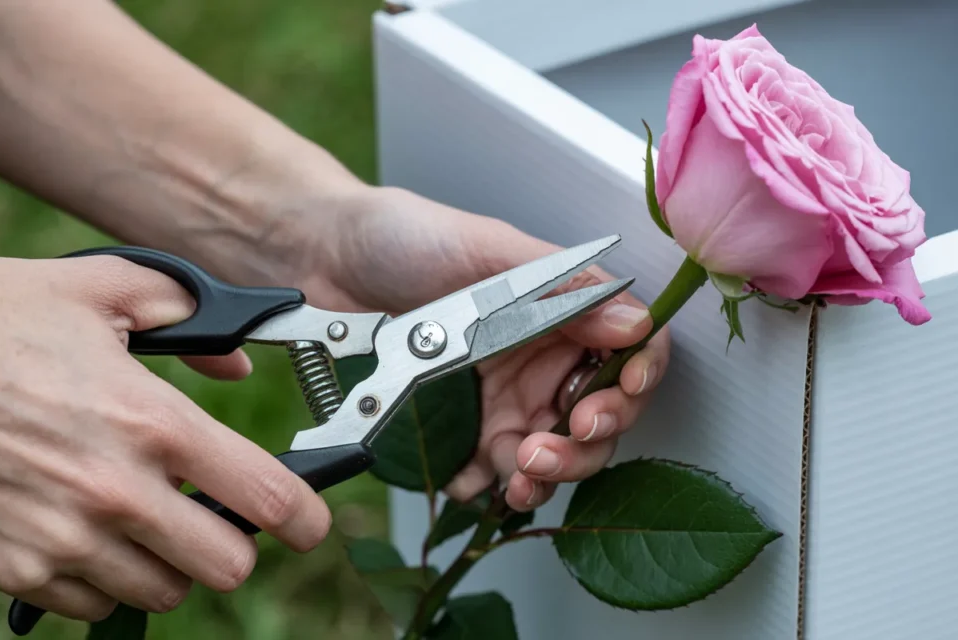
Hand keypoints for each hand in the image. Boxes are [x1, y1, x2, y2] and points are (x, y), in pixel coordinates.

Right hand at [0, 256, 330, 621]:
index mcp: (150, 421)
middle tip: (214, 513)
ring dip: (170, 562)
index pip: (267, 496)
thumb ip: (186, 312)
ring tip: (145, 518)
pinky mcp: (17, 571)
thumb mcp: (96, 289)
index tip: (309, 521)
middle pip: (227, 565)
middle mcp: (116, 491)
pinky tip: (90, 533)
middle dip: (233, 542)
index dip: (306, 516)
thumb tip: (233, 362)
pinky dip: (107, 579)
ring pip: (165, 592)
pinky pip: (95, 605)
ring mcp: (64, 540)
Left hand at [299, 187, 670, 510]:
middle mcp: (540, 358)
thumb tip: (632, 322)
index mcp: (561, 311)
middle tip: (548, 448)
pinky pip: (487, 470)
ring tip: (518, 474)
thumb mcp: (488, 252)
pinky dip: (484, 486)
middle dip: (583, 445)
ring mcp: (501, 396)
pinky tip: (468, 480)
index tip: (605, 406)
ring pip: (548, 453)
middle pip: (596, 418)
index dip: (632, 385)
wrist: (325, 256)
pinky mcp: (460, 426)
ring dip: (543, 476)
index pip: (628, 354)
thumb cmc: (406, 237)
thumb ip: (562, 290)